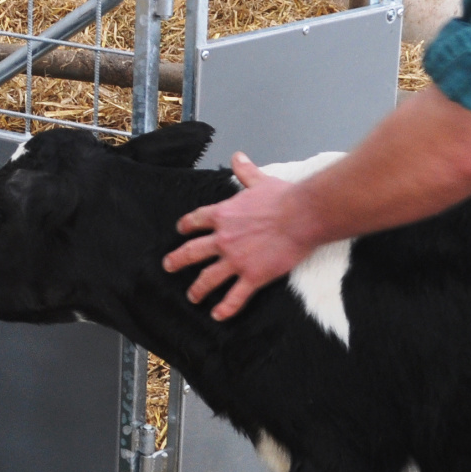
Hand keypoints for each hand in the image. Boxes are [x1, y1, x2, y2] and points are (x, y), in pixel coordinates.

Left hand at [163, 153, 321, 320]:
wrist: (302, 215)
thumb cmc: (284, 197)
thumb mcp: (259, 180)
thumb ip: (245, 171)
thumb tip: (238, 156)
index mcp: (223, 214)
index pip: (196, 221)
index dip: (186, 226)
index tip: (180, 230)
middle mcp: (224, 239)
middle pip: (192, 252)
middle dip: (178, 260)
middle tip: (168, 266)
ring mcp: (236, 260)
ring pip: (208, 278)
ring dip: (197, 289)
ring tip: (192, 296)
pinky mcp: (253, 276)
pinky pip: (234, 297)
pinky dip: (225, 308)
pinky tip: (217, 315)